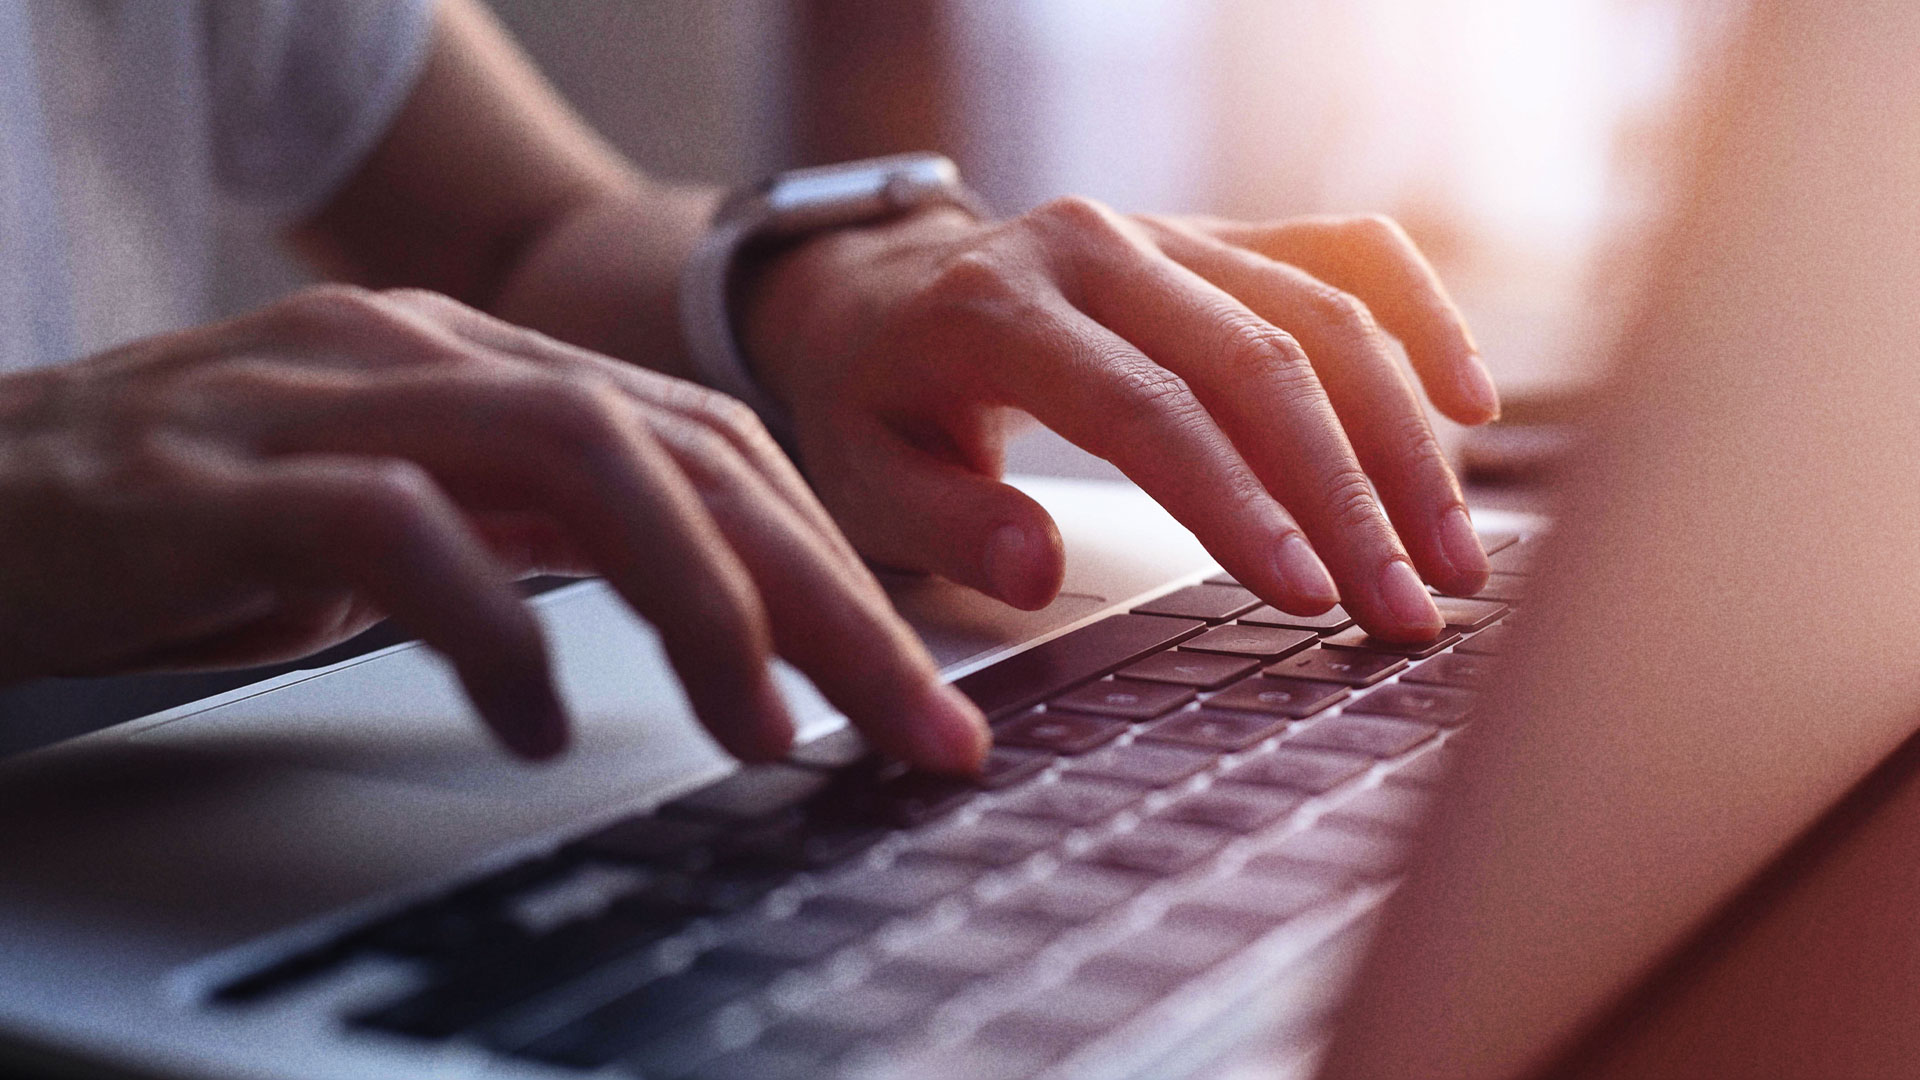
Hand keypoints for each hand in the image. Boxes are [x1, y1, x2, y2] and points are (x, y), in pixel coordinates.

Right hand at [0, 287, 986, 770]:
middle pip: (688, 454)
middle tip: (909, 725)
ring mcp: (329, 401)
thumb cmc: (195, 520)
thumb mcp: (408, 517)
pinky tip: (539, 726)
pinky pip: (399, 532)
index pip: (712, 447)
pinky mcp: (222, 477)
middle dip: (825, 597)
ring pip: (583, 461)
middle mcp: (433, 359)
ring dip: (702, 603)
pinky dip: (494, 630)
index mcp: (490, 368)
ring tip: (761, 727)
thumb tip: (711, 606)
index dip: (835, 565)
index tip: (916, 691)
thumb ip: (545, 532)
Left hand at [742, 200, 1499, 640]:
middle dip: (1349, 494)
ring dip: (1403, 438)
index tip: (1308, 595)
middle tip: (1409, 607)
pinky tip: (1471, 402)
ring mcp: (1168, 231)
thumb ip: (945, 522)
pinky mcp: (1219, 235)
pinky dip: (1419, 317)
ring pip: (1321, 314)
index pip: (1145, 408)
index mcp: (998, 307)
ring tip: (1455, 554)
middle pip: (1258, 363)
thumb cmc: (878, 399)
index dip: (1238, 503)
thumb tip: (1041, 570)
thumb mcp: (863, 474)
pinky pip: (1344, 252)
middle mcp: (1096, 247)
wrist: (880, 291)